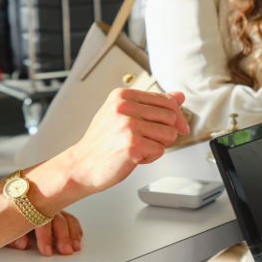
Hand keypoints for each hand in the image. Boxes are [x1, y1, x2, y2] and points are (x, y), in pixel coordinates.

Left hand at [7, 209, 83, 255]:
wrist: (8, 200)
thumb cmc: (6, 216)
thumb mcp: (4, 227)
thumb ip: (13, 237)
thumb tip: (23, 244)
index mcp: (30, 210)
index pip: (41, 223)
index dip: (45, 238)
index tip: (46, 251)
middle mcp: (44, 207)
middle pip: (58, 221)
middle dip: (63, 237)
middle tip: (65, 251)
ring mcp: (53, 209)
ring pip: (67, 219)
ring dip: (72, 234)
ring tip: (75, 247)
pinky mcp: (59, 212)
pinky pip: (71, 219)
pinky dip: (75, 229)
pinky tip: (77, 238)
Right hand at [45, 89, 188, 201]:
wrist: (81, 166)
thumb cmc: (102, 142)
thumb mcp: (123, 114)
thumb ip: (152, 104)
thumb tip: (180, 96)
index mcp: (123, 96)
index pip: (166, 100)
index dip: (177, 115)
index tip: (180, 126)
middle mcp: (125, 107)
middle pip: (171, 117)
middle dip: (165, 132)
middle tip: (146, 140)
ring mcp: (128, 125)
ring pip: (169, 134)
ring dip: (158, 145)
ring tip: (137, 148)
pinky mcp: (133, 145)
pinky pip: (160, 150)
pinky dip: (150, 157)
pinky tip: (133, 157)